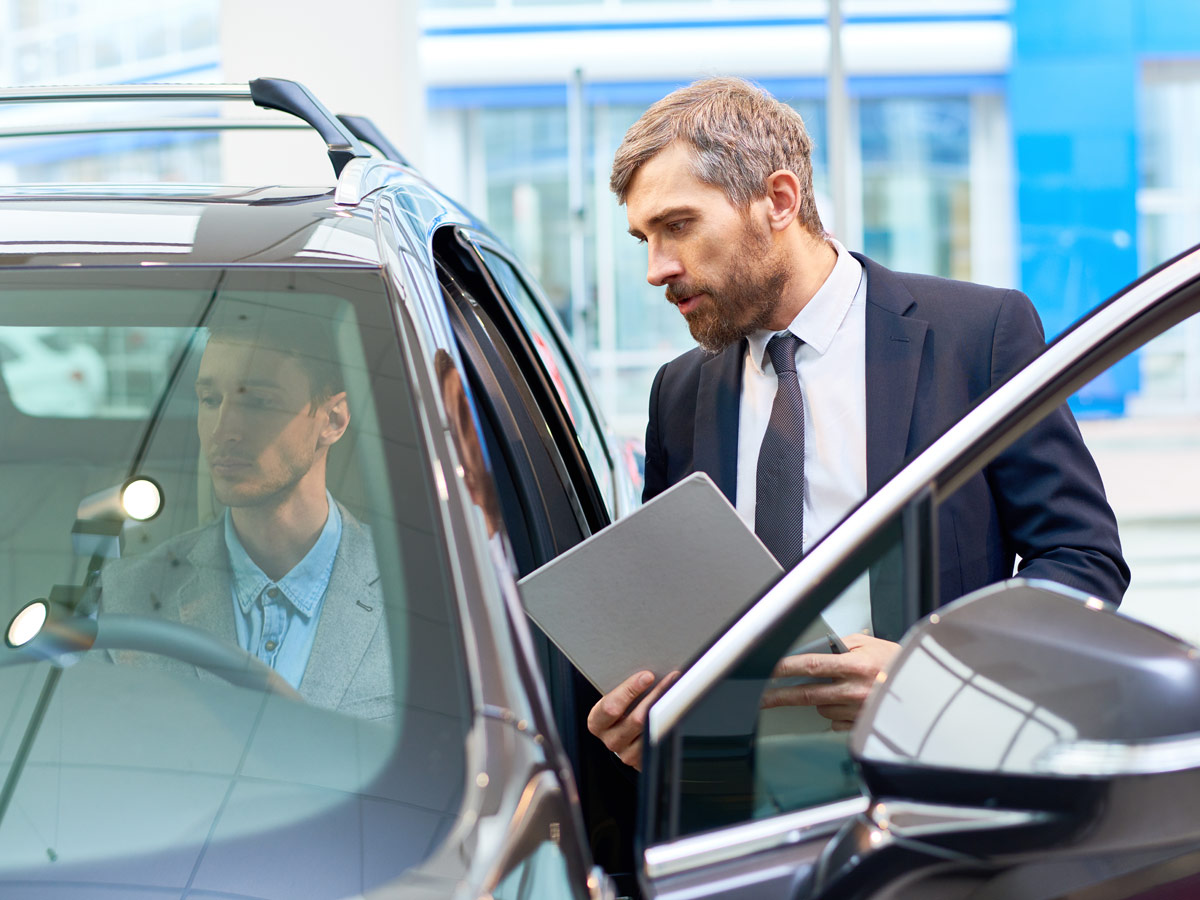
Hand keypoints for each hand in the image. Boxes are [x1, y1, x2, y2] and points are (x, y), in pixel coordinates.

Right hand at [587, 669, 678, 770]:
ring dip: (668, 709)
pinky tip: (676, 710)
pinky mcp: (642, 762)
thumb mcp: (613, 700)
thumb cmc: (618, 712)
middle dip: (656, 696)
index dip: (630, 690)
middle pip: (637, 719)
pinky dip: (669, 723)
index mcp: (597, 722)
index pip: (611, 706)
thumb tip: (648, 673)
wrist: (619, 736)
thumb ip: (623, 690)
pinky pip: (660, 741)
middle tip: (671, 679)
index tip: (648, 676)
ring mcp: (627, 754)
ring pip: (652, 730)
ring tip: (678, 691)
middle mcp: (611, 740)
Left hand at [761, 633, 899, 731]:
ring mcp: (857, 711)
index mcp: (855, 665)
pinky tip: (849, 703)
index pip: (811, 665)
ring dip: (821, 699)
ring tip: (839, 688)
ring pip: (821, 708)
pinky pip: (836, 722)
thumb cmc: (899, 664)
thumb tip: (815, 648)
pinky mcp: (861, 727)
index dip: (785, 668)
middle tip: (762, 697)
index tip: (768, 670)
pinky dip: (836, 713)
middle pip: (806, 694)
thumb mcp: (870, 643)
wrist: (927, 690)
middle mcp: (855, 690)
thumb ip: (840, 644)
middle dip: (779, 696)